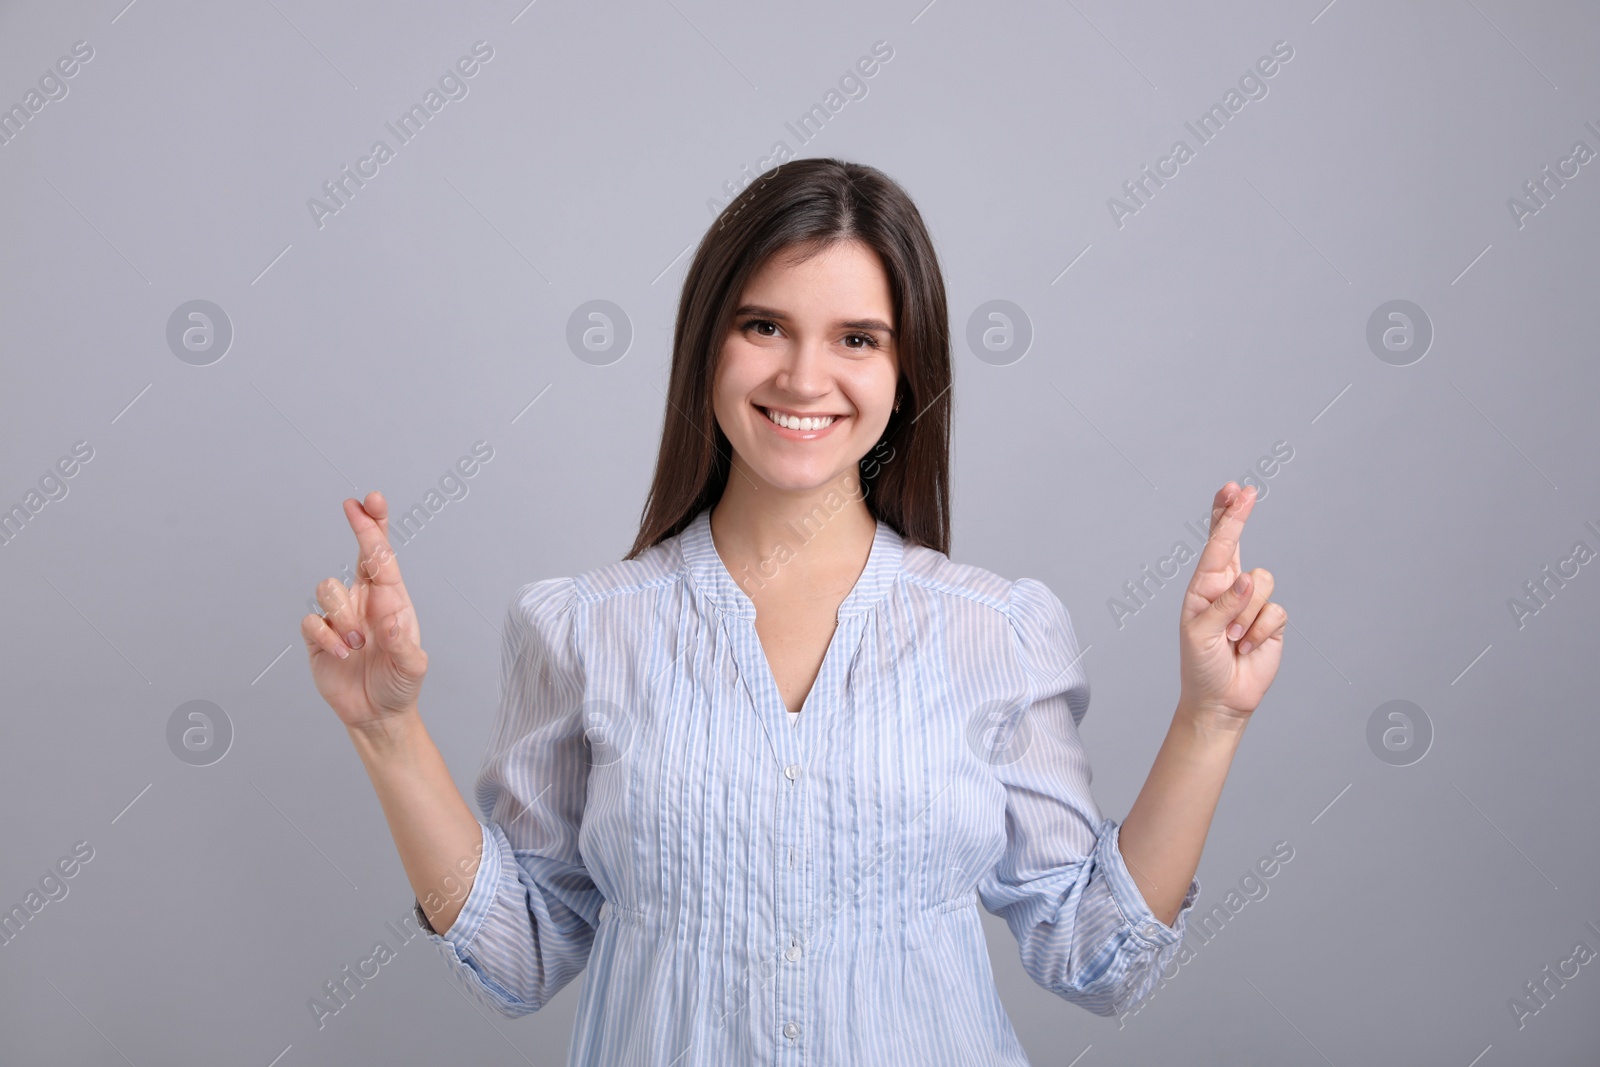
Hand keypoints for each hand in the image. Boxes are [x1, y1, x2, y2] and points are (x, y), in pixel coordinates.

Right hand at [301, 491, 428, 729]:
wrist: (377, 713)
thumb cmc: (400, 683)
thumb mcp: (412, 667)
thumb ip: (402, 645)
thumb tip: (390, 620)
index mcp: (391, 600)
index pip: (383, 557)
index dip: (376, 527)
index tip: (371, 501)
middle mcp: (365, 601)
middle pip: (356, 555)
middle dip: (359, 528)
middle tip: (354, 507)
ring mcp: (339, 617)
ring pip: (328, 588)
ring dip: (344, 615)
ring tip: (358, 644)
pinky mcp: (318, 637)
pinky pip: (312, 621)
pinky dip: (326, 636)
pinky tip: (341, 654)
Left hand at [1177, 482, 1286, 729]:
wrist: (1221, 698)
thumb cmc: (1200, 663)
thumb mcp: (1199, 633)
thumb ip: (1222, 604)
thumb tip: (1246, 579)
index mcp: (1204, 586)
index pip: (1216, 544)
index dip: (1226, 516)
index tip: (1235, 490)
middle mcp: (1228, 587)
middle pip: (1237, 543)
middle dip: (1238, 516)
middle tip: (1244, 491)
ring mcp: (1251, 602)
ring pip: (1261, 583)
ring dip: (1244, 615)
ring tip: (1230, 638)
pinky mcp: (1271, 621)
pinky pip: (1274, 612)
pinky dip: (1258, 632)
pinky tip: (1245, 647)